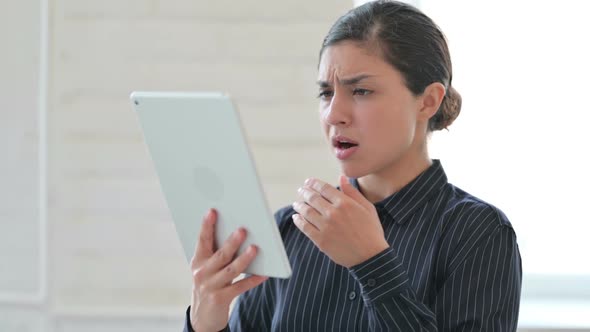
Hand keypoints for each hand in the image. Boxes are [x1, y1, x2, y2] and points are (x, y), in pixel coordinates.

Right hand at [189, 209, 267, 331]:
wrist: (203, 316)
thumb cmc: (210, 282)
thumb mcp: (208, 267)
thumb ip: (217, 252)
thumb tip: (238, 231)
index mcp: (198, 260)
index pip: (202, 240)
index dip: (207, 226)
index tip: (212, 211)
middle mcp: (202, 272)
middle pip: (220, 255)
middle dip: (232, 242)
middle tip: (243, 230)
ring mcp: (211, 286)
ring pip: (231, 270)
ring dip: (244, 259)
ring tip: (255, 248)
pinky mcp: (221, 299)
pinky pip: (240, 287)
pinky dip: (253, 280)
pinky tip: (264, 274)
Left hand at [292, 175, 388, 267]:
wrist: (370, 257)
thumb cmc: (371, 232)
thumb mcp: (367, 208)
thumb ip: (352, 192)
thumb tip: (342, 178)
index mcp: (345, 203)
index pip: (324, 188)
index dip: (314, 183)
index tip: (309, 182)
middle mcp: (333, 213)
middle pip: (313, 198)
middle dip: (305, 192)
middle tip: (301, 190)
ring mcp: (325, 227)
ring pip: (306, 211)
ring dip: (299, 205)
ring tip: (297, 203)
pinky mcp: (320, 240)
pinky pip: (304, 227)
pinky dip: (298, 220)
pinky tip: (296, 217)